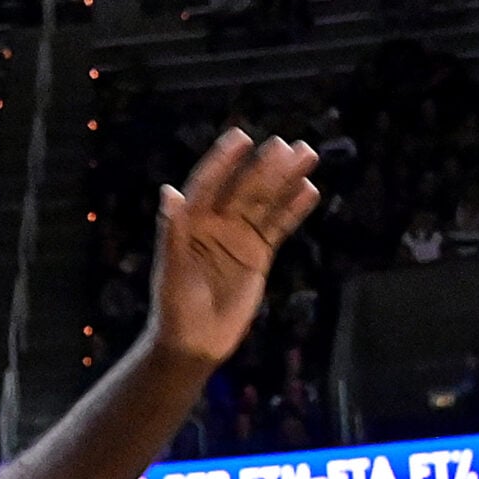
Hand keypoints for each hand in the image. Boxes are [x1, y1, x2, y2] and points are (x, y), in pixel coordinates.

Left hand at [148, 128, 320, 366]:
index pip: (208, 185)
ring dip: (284, 180)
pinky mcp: (258, 255)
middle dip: (264, 167)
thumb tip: (169, 192)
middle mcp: (215, 225)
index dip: (224, 162)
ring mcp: (238, 238)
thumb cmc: (173, 306)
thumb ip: (171, 231)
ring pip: (265, 203)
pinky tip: (308, 190)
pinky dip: (293, 210)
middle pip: (243, 189)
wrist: (194, 340)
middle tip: (288, 145)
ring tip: (305, 155)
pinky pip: (278, 227)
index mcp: (190, 223)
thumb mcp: (170, 270)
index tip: (241, 138)